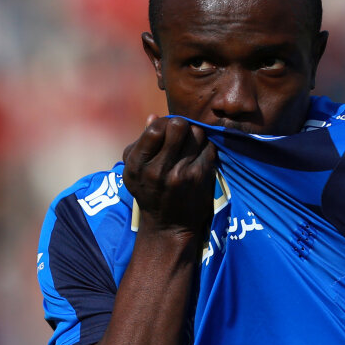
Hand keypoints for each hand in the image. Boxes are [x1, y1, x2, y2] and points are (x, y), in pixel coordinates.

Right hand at [123, 116, 216, 236]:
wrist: (167, 228)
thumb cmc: (149, 193)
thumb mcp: (135, 171)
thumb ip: (142, 144)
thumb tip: (153, 116)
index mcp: (136, 165)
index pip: (156, 128)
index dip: (164, 123)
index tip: (167, 130)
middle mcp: (156, 170)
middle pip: (179, 126)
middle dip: (182, 126)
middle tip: (182, 135)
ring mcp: (179, 174)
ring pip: (197, 134)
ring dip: (196, 135)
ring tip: (191, 145)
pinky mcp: (199, 179)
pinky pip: (209, 148)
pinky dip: (206, 149)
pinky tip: (199, 157)